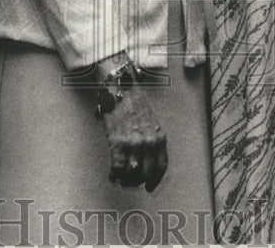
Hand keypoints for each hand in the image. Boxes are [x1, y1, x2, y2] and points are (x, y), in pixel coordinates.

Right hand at [97, 64, 167, 191]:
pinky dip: (114, 176)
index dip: (155, 180)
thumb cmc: (134, 102)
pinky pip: (117, 168)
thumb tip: (146, 157)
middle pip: (147, 173)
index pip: (161, 166)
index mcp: (159, 137)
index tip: (150, 186)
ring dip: (126, 181)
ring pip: (132, 174)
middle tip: (131, 183)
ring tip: (121, 180)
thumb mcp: (150, 121)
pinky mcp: (118, 144)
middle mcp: (149, 143)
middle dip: (138, 182)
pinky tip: (112, 176)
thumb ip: (151, 139)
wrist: (121, 89)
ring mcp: (134, 145)